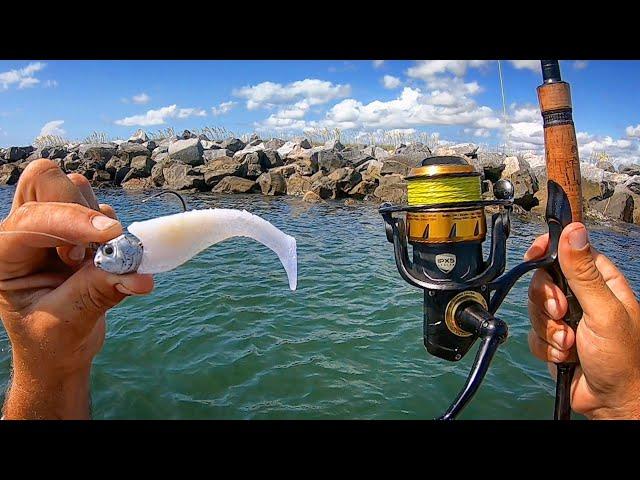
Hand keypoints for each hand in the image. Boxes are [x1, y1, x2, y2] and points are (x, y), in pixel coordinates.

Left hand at [0, 159, 153, 418]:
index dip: (73, 221)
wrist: (58, 351)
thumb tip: (140, 276)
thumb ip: (98, 292)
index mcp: (3, 257)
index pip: (31, 220)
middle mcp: (21, 234)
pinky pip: (98, 208)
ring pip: (74, 188)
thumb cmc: (51, 341)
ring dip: (96, 218)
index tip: (113, 233)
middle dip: (76, 204)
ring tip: (95, 261)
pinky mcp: (76, 230)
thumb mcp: (69, 322)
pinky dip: (111, 228)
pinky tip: (105, 259)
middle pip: (43, 182)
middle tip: (94, 246)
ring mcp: (50, 227)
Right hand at [525, 222, 639, 418]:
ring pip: (535, 308)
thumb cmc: (623, 360)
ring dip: (549, 329)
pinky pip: (534, 333)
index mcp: (601, 281)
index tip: (535, 254)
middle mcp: (582, 297)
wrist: (612, 402)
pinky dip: (546, 346)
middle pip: (544, 280)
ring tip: (569, 343)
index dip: (549, 249)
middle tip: (561, 312)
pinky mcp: (554, 339)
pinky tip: (565, 356)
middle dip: (546, 299)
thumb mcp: (604, 311)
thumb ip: (584, 272)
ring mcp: (567, 318)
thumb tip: (573, 231)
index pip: (568, 250)